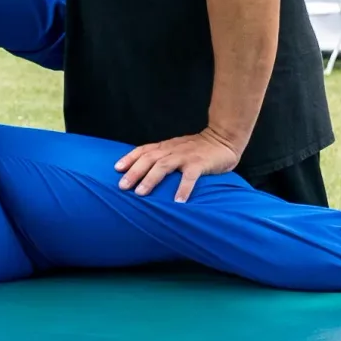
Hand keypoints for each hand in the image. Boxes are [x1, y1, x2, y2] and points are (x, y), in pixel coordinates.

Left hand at [114, 129, 242, 202]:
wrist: (224, 137)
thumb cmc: (199, 148)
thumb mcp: (177, 149)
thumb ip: (164, 157)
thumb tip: (146, 173)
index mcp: (166, 147)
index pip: (143, 150)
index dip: (129, 158)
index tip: (116, 169)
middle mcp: (172, 150)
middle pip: (148, 159)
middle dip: (134, 172)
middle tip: (122, 186)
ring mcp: (185, 156)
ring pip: (163, 166)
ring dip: (150, 180)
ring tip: (141, 194)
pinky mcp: (199, 163)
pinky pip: (190, 176)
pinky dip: (183, 188)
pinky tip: (178, 202)